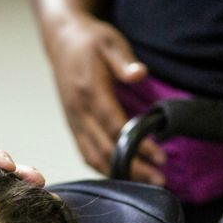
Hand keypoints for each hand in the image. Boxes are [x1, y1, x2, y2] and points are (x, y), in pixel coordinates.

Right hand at [45, 12, 165, 184]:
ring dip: (118, 173)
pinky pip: (85, 152)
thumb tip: (139, 74)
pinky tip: (120, 174)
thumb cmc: (90, 41)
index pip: (116, 126)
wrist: (62, 40)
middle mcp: (79, 111)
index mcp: (90, 92)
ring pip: (93, 156)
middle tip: (159, 180)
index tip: (161, 157)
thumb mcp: (110, 41)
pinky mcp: (72, 124)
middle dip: (132, 167)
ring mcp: (73, 120)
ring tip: (144, 182)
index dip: (137, 145)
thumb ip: (124, 60)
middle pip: (105, 148)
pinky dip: (101, 167)